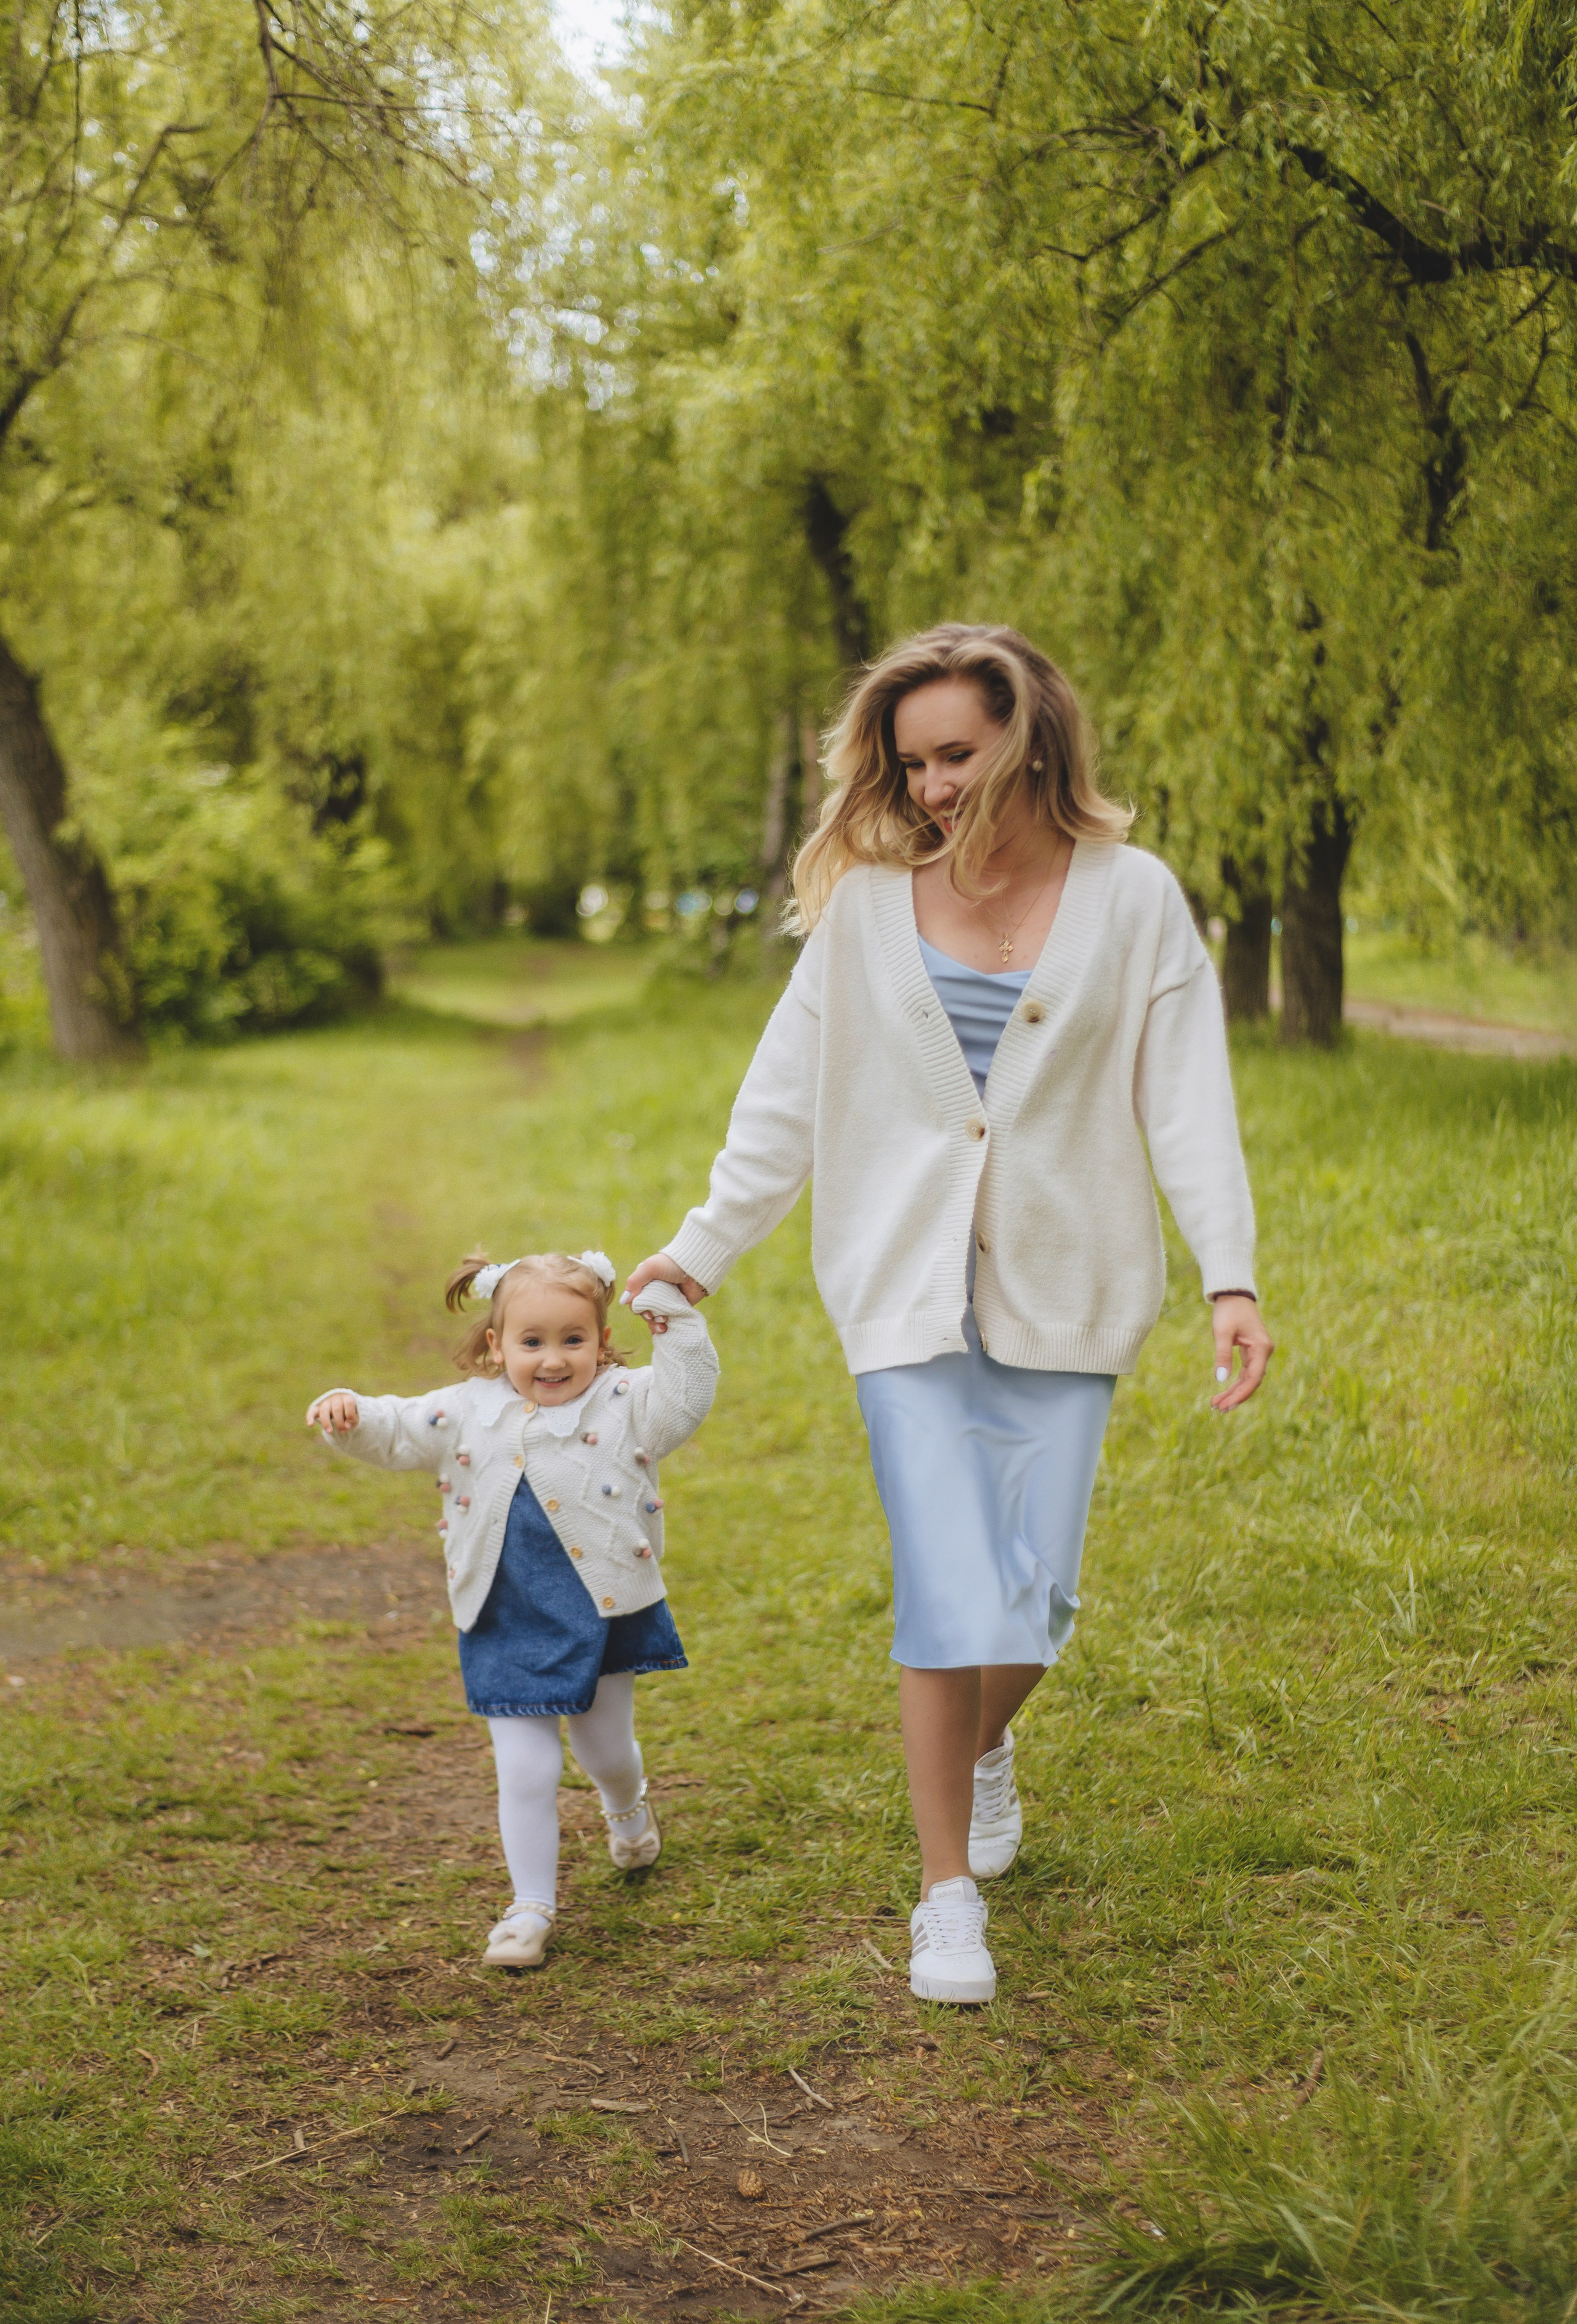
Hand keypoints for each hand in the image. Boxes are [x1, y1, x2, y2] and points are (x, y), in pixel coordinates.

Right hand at [306, 1392, 359, 1436]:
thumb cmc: (350, 1414)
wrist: (342, 1410)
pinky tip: (310, 1425)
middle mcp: (336, 1398)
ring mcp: (326, 1402)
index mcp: (347, 1398)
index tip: (350, 1425)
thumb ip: (352, 1421)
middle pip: (337, 1409)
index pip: (349, 1403)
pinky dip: (310, 1417)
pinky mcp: (317, 1408)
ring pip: (324, 1410)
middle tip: (342, 1431)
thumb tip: (347, 1426)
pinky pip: (312, 1411)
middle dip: (340, 1422)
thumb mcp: (354, 1417)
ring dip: (327, 1422)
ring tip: (330, 1432)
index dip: (350, 1415)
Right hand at [622, 1254, 707, 1335]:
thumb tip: (623, 1302)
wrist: (697, 1268)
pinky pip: (669, 1321)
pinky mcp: (678, 1308)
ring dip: (656, 1324)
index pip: (635, 1301)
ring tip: (664, 1324)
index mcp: (645, 1283)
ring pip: (655, 1318)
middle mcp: (654, 1293)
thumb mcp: (649, 1268)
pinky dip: (665, 1327)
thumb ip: (634, 1282)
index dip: (638, 1309)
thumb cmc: (672, 1264)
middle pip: (644, 1311)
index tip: (647, 1311)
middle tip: (659, 1317)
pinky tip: (665, 1331)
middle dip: (649, 1317)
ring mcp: (667, 1301)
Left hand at [1210, 1295, 1273, 1411]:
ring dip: (1234, 1392)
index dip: (1240, 1394)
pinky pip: (1245, 1373)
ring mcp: (1258, 1353)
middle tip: (1218, 1409)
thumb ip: (1222, 1355)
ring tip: (1217, 1405)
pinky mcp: (1251, 1352)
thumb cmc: (1228, 1310)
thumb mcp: (1222, 1332)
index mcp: (1261, 1348)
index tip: (1226, 1405)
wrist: (1233, 1294)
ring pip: (1248, 1380)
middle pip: (1251, 1382)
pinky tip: (1224, 1393)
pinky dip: (1235, 1383)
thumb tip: (1221, 1380)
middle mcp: (1263, 1352)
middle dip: (1235, 1397)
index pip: (1253, 1378)